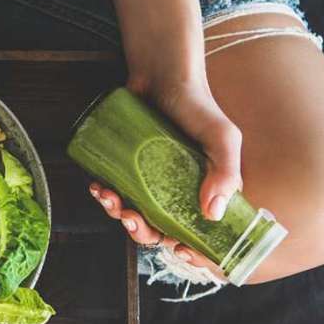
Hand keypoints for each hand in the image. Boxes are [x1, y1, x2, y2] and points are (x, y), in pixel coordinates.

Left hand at [92, 75, 242, 273]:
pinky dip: (105, 196)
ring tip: (110, 199)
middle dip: (144, 233)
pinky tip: (98, 187)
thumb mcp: (222, 137)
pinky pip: (116, 192)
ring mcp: (151, 180)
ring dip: (119, 215)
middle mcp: (179, 190)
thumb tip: (213, 213)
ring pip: (135, 214)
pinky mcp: (128, 167)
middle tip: (131, 220)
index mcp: (207, 191)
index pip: (202, 232)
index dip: (194, 249)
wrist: (160, 73)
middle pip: (162, 229)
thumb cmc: (197, 103)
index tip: (181, 251)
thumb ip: (225, 171)